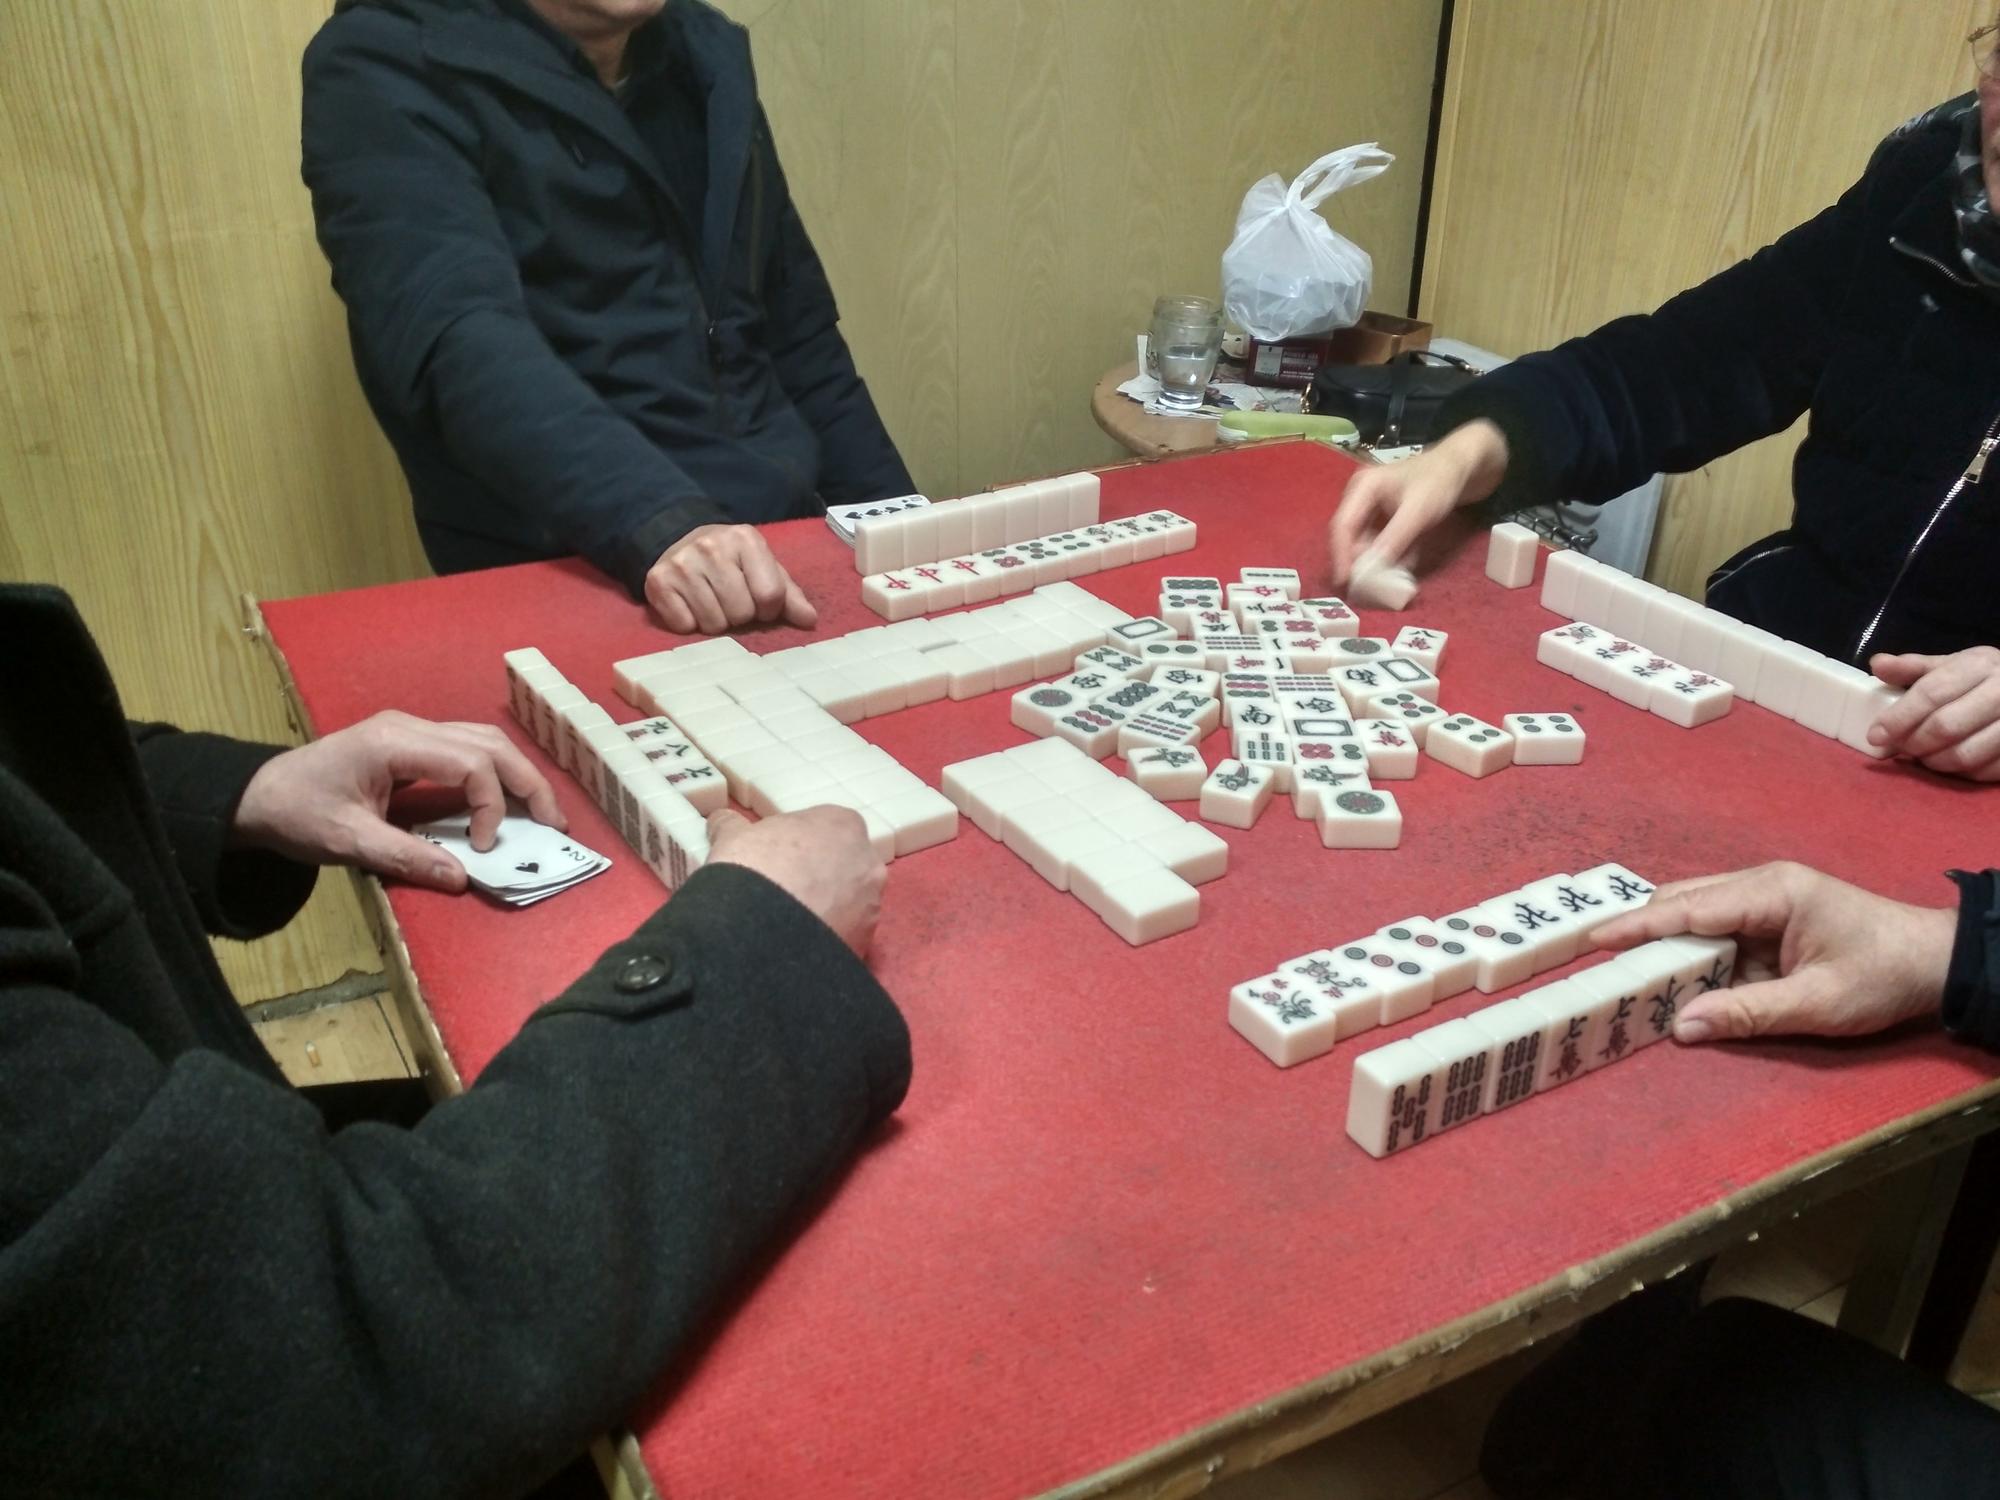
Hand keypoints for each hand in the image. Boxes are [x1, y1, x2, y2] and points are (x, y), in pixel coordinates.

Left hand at [232, 711, 565, 892]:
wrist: (256, 795)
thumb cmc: (295, 813)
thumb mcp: (347, 841)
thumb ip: (406, 857)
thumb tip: (463, 878)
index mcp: (395, 742)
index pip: (472, 762)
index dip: (490, 806)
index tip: (480, 849)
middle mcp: (410, 727)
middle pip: (490, 743)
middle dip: (527, 783)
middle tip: (555, 824)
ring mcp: (412, 732)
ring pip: (484, 742)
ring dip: (516, 776)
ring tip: (541, 814)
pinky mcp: (411, 745)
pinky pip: (467, 751)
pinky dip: (494, 776)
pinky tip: (506, 804)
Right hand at [645, 524, 816, 634]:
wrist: (679, 540)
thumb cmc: (732, 561)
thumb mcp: (764, 568)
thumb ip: (789, 594)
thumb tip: (809, 621)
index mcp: (746, 539)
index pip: (770, 596)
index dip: (768, 609)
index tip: (759, 602)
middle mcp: (712, 547)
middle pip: (741, 613)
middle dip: (740, 616)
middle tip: (731, 601)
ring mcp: (682, 563)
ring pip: (713, 625)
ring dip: (716, 622)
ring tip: (711, 602)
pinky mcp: (658, 581)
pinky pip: (684, 626)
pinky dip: (689, 623)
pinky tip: (689, 605)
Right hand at [705, 806, 883, 957]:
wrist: (759, 933)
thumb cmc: (753, 867)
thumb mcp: (734, 837)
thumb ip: (731, 825)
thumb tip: (721, 821)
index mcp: (843, 824)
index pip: (827, 828)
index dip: (801, 844)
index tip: (780, 858)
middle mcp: (867, 861)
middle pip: (844, 865)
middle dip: (821, 876)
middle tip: (786, 890)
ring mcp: (871, 904)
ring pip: (849, 903)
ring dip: (827, 909)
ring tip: (791, 923)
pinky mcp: (865, 942)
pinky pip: (845, 935)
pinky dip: (827, 938)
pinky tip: (800, 944)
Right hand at [1327, 419, 1508, 585]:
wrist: (1460, 467)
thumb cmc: (1438, 481)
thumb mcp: (1419, 510)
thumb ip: (1396, 537)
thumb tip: (1373, 567)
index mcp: (1363, 487)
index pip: (1342, 525)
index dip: (1341, 555)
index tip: (1346, 581)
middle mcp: (1360, 496)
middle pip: (1348, 535)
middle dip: (1356, 560)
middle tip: (1364, 586)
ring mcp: (1370, 506)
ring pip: (1361, 540)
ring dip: (1370, 560)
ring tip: (1381, 580)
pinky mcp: (1382, 516)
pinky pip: (1375, 540)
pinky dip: (1382, 554)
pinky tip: (1395, 566)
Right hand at [1590, 862, 1955, 1044]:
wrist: (1936, 962)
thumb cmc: (1882, 977)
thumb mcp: (1818, 1004)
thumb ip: (1748, 1013)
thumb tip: (1680, 1026)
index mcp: (1771, 892)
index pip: (1689, 908)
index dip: (1639, 927)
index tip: (1594, 941)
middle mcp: (1761, 884)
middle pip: (1683, 899)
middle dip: (1642, 929)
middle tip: (1600, 960)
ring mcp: (1765, 897)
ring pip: (1696, 911)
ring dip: (1666, 941)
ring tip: (1627, 970)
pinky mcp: (1770, 917)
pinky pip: (1716, 928)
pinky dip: (1691, 949)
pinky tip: (1674, 974)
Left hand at [1867, 645, 1999, 780]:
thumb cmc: (1983, 677)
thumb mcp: (1951, 665)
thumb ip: (1913, 667)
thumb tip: (1878, 664)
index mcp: (1978, 665)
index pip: (1931, 693)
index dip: (1898, 717)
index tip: (1875, 735)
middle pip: (1946, 726)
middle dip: (1913, 742)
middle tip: (1898, 748)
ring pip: (1965, 754)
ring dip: (1933, 761)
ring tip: (1921, 756)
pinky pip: (1984, 771)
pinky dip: (1959, 773)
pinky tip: (1947, 764)